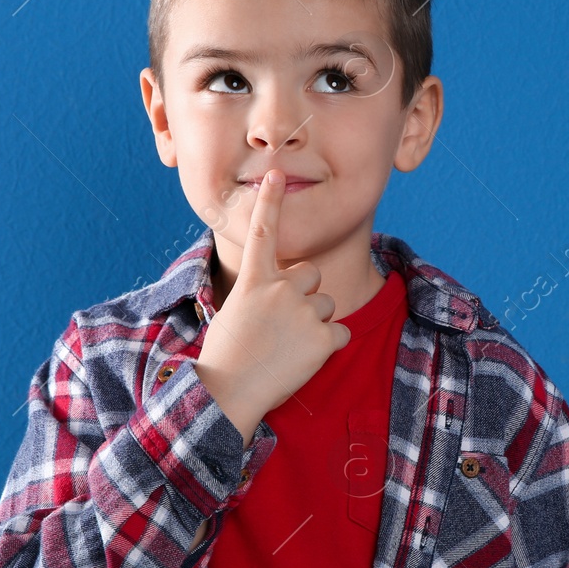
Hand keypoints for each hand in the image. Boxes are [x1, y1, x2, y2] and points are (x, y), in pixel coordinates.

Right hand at [194, 168, 351, 443]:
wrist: (228, 392)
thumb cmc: (227, 356)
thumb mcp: (236, 312)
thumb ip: (263, 294)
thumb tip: (285, 291)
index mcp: (254, 281)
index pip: (263, 233)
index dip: (271, 202)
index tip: (277, 175)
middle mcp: (281, 289)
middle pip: (311, 274)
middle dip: (305, 295)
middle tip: (281, 326)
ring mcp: (304, 311)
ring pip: (328, 305)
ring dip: (316, 324)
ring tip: (288, 347)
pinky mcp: (323, 337)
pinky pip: (341, 334)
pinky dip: (328, 348)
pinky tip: (303, 360)